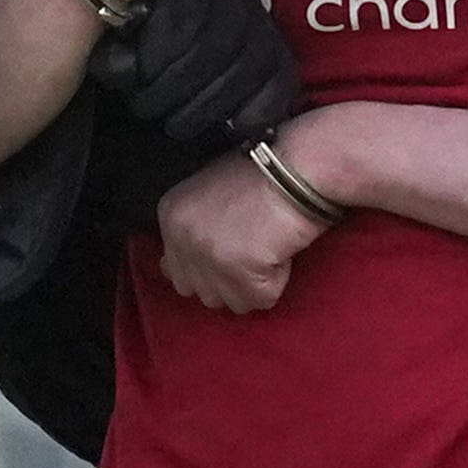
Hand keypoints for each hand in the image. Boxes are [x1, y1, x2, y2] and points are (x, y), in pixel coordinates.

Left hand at [151, 131, 331, 313]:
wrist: (296, 165)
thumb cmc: (263, 173)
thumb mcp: (209, 191)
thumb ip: (192, 228)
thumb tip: (175, 269)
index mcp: (171, 216)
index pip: (176, 272)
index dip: (210, 267)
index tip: (232, 252)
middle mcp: (182, 238)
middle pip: (202, 293)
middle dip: (229, 281)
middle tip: (252, 250)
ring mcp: (210, 256)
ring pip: (232, 301)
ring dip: (254, 283)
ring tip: (267, 246)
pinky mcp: (241, 270)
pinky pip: (261, 299)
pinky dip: (277, 280)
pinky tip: (279, 249)